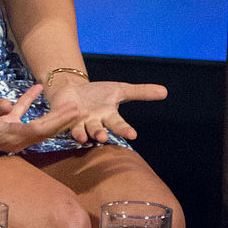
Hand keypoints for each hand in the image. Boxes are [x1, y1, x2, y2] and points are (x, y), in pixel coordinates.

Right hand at [0, 84, 78, 152]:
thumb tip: (7, 103)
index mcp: (12, 137)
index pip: (41, 129)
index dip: (58, 120)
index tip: (73, 111)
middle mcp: (15, 138)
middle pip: (44, 130)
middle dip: (63, 120)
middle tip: (81, 110)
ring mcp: (11, 132)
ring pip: (38, 124)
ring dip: (53, 115)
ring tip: (69, 105)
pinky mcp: (5, 124)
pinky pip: (21, 113)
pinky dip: (29, 101)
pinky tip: (37, 88)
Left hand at [46, 79, 167, 143]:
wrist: (72, 92)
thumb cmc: (97, 94)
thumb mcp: (120, 90)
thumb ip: (140, 92)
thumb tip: (165, 91)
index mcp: (108, 117)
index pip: (118, 124)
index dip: (124, 129)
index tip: (132, 134)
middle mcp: (94, 123)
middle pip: (98, 131)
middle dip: (100, 134)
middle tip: (103, 138)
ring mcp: (78, 122)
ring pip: (81, 131)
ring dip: (82, 134)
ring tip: (83, 137)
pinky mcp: (63, 119)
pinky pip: (62, 121)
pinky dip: (64, 120)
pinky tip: (66, 117)